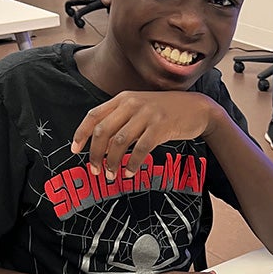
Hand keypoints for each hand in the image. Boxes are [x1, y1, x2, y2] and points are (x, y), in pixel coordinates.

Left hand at [71, 91, 218, 178]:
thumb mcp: (140, 108)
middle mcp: (132, 103)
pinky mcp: (161, 126)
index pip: (93, 115)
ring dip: (112, 162)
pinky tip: (129, 172)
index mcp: (123, 99)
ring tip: (111, 175)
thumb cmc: (166, 112)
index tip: (74, 150)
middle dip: (95, 153)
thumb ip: (121, 121)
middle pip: (102, 131)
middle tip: (94, 170)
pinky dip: (132, 163)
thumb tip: (101, 146)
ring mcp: (147, 114)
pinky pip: (140, 148)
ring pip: (119, 141)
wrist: (197, 108)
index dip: (81, 134)